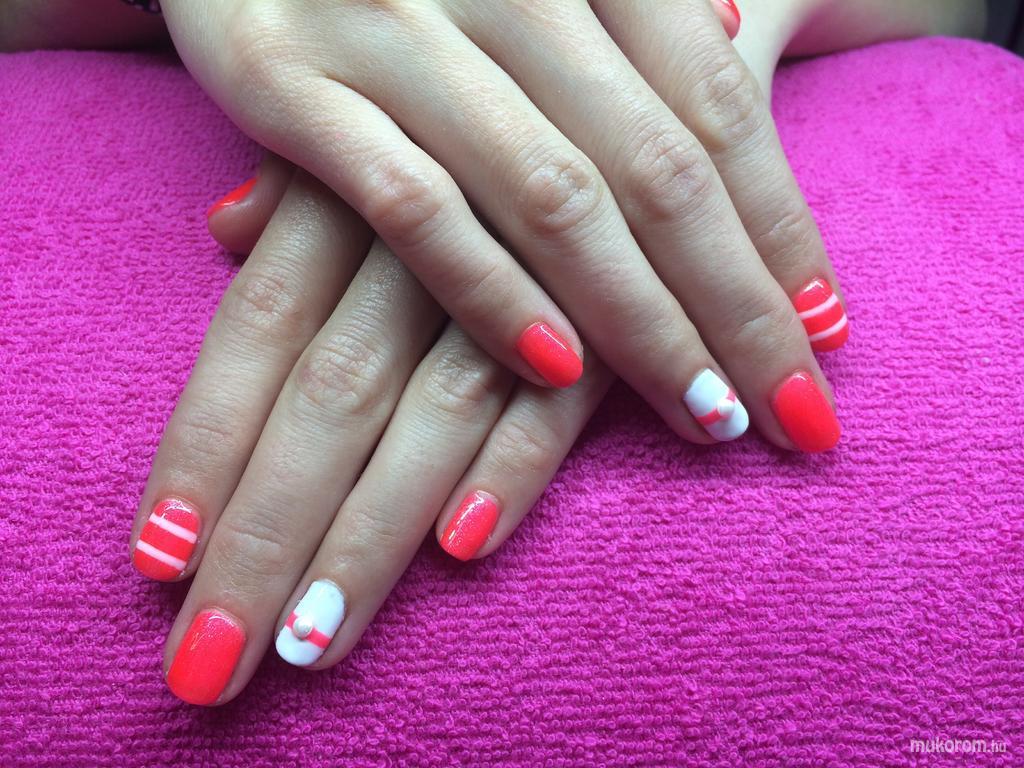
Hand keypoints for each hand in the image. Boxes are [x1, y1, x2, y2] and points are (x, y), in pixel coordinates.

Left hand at [131, 169, 612, 703]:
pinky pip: (556, 404)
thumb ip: (298, 188)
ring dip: (370, 533)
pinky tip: (460, 550)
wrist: (629, 96)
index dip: (205, 446)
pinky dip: (511, 469)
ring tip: (311, 642)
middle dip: (266, 533)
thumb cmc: (474, 126)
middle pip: (329, 399)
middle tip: (213, 658)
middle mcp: (422, 240)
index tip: (160, 558)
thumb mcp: (379, 127)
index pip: (256, 331)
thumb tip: (224, 228)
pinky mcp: (609, 320)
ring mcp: (521, 282)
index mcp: (353, 192)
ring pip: (432, 416)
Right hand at [162, 0, 845, 452]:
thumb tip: (743, 36)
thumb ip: (638, 7)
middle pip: (657, 169)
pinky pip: (412, 206)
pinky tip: (558, 370)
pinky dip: (489, 290)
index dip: (780, 223)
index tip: (828, 328)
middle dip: (739, 304)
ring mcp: (394, 27)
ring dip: (641, 321)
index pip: (718, 103)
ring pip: (552, 196)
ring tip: (710, 417)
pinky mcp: (290, 82)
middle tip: (799, 412)